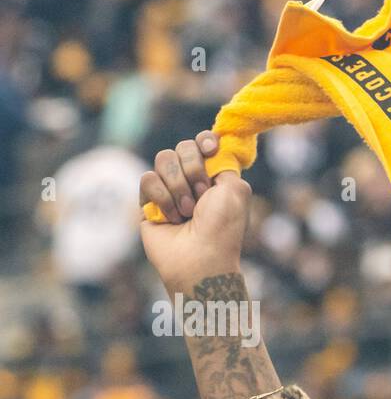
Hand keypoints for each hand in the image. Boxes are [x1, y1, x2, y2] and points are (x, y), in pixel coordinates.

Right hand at [139, 131, 251, 292]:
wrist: (199, 257)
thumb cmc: (221, 227)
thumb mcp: (235, 190)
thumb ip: (225, 162)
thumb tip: (212, 148)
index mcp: (215, 177)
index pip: (203, 143)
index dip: (204, 142)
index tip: (210, 149)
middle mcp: (192, 180)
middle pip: (182, 147)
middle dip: (193, 169)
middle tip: (201, 195)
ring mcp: (168, 189)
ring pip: (162, 159)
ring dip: (178, 186)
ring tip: (187, 212)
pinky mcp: (148, 200)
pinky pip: (147, 179)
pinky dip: (162, 198)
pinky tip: (171, 218)